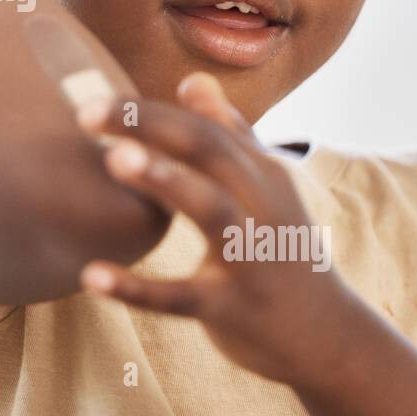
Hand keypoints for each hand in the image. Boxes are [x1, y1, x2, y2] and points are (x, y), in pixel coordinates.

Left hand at [75, 73, 354, 387]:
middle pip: (207, 150)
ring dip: (165, 181)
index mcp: (260, 173)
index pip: (202, 128)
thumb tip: (192, 79)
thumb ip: (230, 134)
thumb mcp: (268, 188)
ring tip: (113, 159)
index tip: (91, 97)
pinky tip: (90, 277)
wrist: (329, 336)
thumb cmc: (282, 251)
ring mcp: (250, 257)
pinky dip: (137, 289)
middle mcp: (260, 205)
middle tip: (86, 110)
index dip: (149, 110)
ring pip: (211, 210)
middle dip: (149, 124)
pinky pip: (182, 298)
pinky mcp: (232, 309)